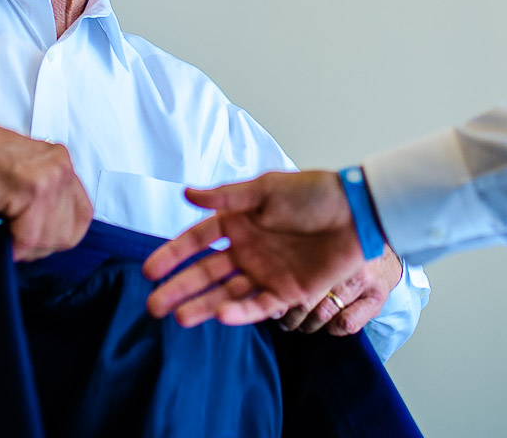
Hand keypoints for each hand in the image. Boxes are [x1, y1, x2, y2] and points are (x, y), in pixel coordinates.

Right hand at [0, 109, 92, 261]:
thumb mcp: (21, 175)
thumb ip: (42, 198)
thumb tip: (47, 231)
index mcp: (60, 161)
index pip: (82, 213)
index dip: (61, 234)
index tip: (40, 240)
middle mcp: (60, 167)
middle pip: (70, 231)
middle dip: (43, 246)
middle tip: (20, 243)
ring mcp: (48, 177)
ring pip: (51, 238)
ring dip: (28, 248)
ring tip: (9, 240)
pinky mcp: (31, 189)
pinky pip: (31, 237)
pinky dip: (16, 248)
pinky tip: (4, 240)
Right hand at [143, 170, 366, 327]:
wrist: (357, 213)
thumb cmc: (315, 194)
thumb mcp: (267, 188)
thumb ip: (228, 197)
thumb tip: (186, 194)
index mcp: (240, 222)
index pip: (198, 240)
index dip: (173, 254)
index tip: (149, 270)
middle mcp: (248, 250)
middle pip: (206, 272)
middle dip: (179, 288)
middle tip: (152, 305)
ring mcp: (266, 273)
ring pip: (226, 293)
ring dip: (202, 305)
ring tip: (176, 317)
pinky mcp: (289, 292)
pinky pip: (259, 305)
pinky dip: (240, 312)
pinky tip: (219, 315)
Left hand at [277, 245, 402, 336]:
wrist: (383, 260)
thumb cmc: (343, 258)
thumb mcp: (321, 253)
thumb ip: (296, 266)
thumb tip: (268, 296)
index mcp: (325, 248)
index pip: (295, 279)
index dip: (281, 297)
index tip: (274, 307)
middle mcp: (342, 261)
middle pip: (307, 298)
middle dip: (291, 316)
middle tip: (285, 321)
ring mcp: (363, 280)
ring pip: (323, 314)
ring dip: (307, 325)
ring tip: (302, 325)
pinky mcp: (376, 299)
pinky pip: (346, 324)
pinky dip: (333, 329)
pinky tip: (330, 325)